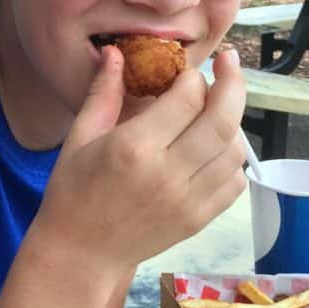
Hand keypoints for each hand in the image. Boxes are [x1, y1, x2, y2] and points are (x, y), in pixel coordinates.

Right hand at [32, 45, 247, 273]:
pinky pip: (235, 183)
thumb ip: (102, 92)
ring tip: (217, 110)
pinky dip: (233, 160)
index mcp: (134, 147)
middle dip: (232, 83)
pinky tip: (215, 149)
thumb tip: (115, 52)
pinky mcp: (198, 220)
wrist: (80, 254)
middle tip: (229, 63)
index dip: (193, 76)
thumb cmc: (73, 193)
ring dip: (234, 121)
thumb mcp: (79, 138)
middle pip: (223, 119)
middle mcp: (167, 173)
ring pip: (235, 150)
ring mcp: (188, 201)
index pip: (188, 97)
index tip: (185, 72)